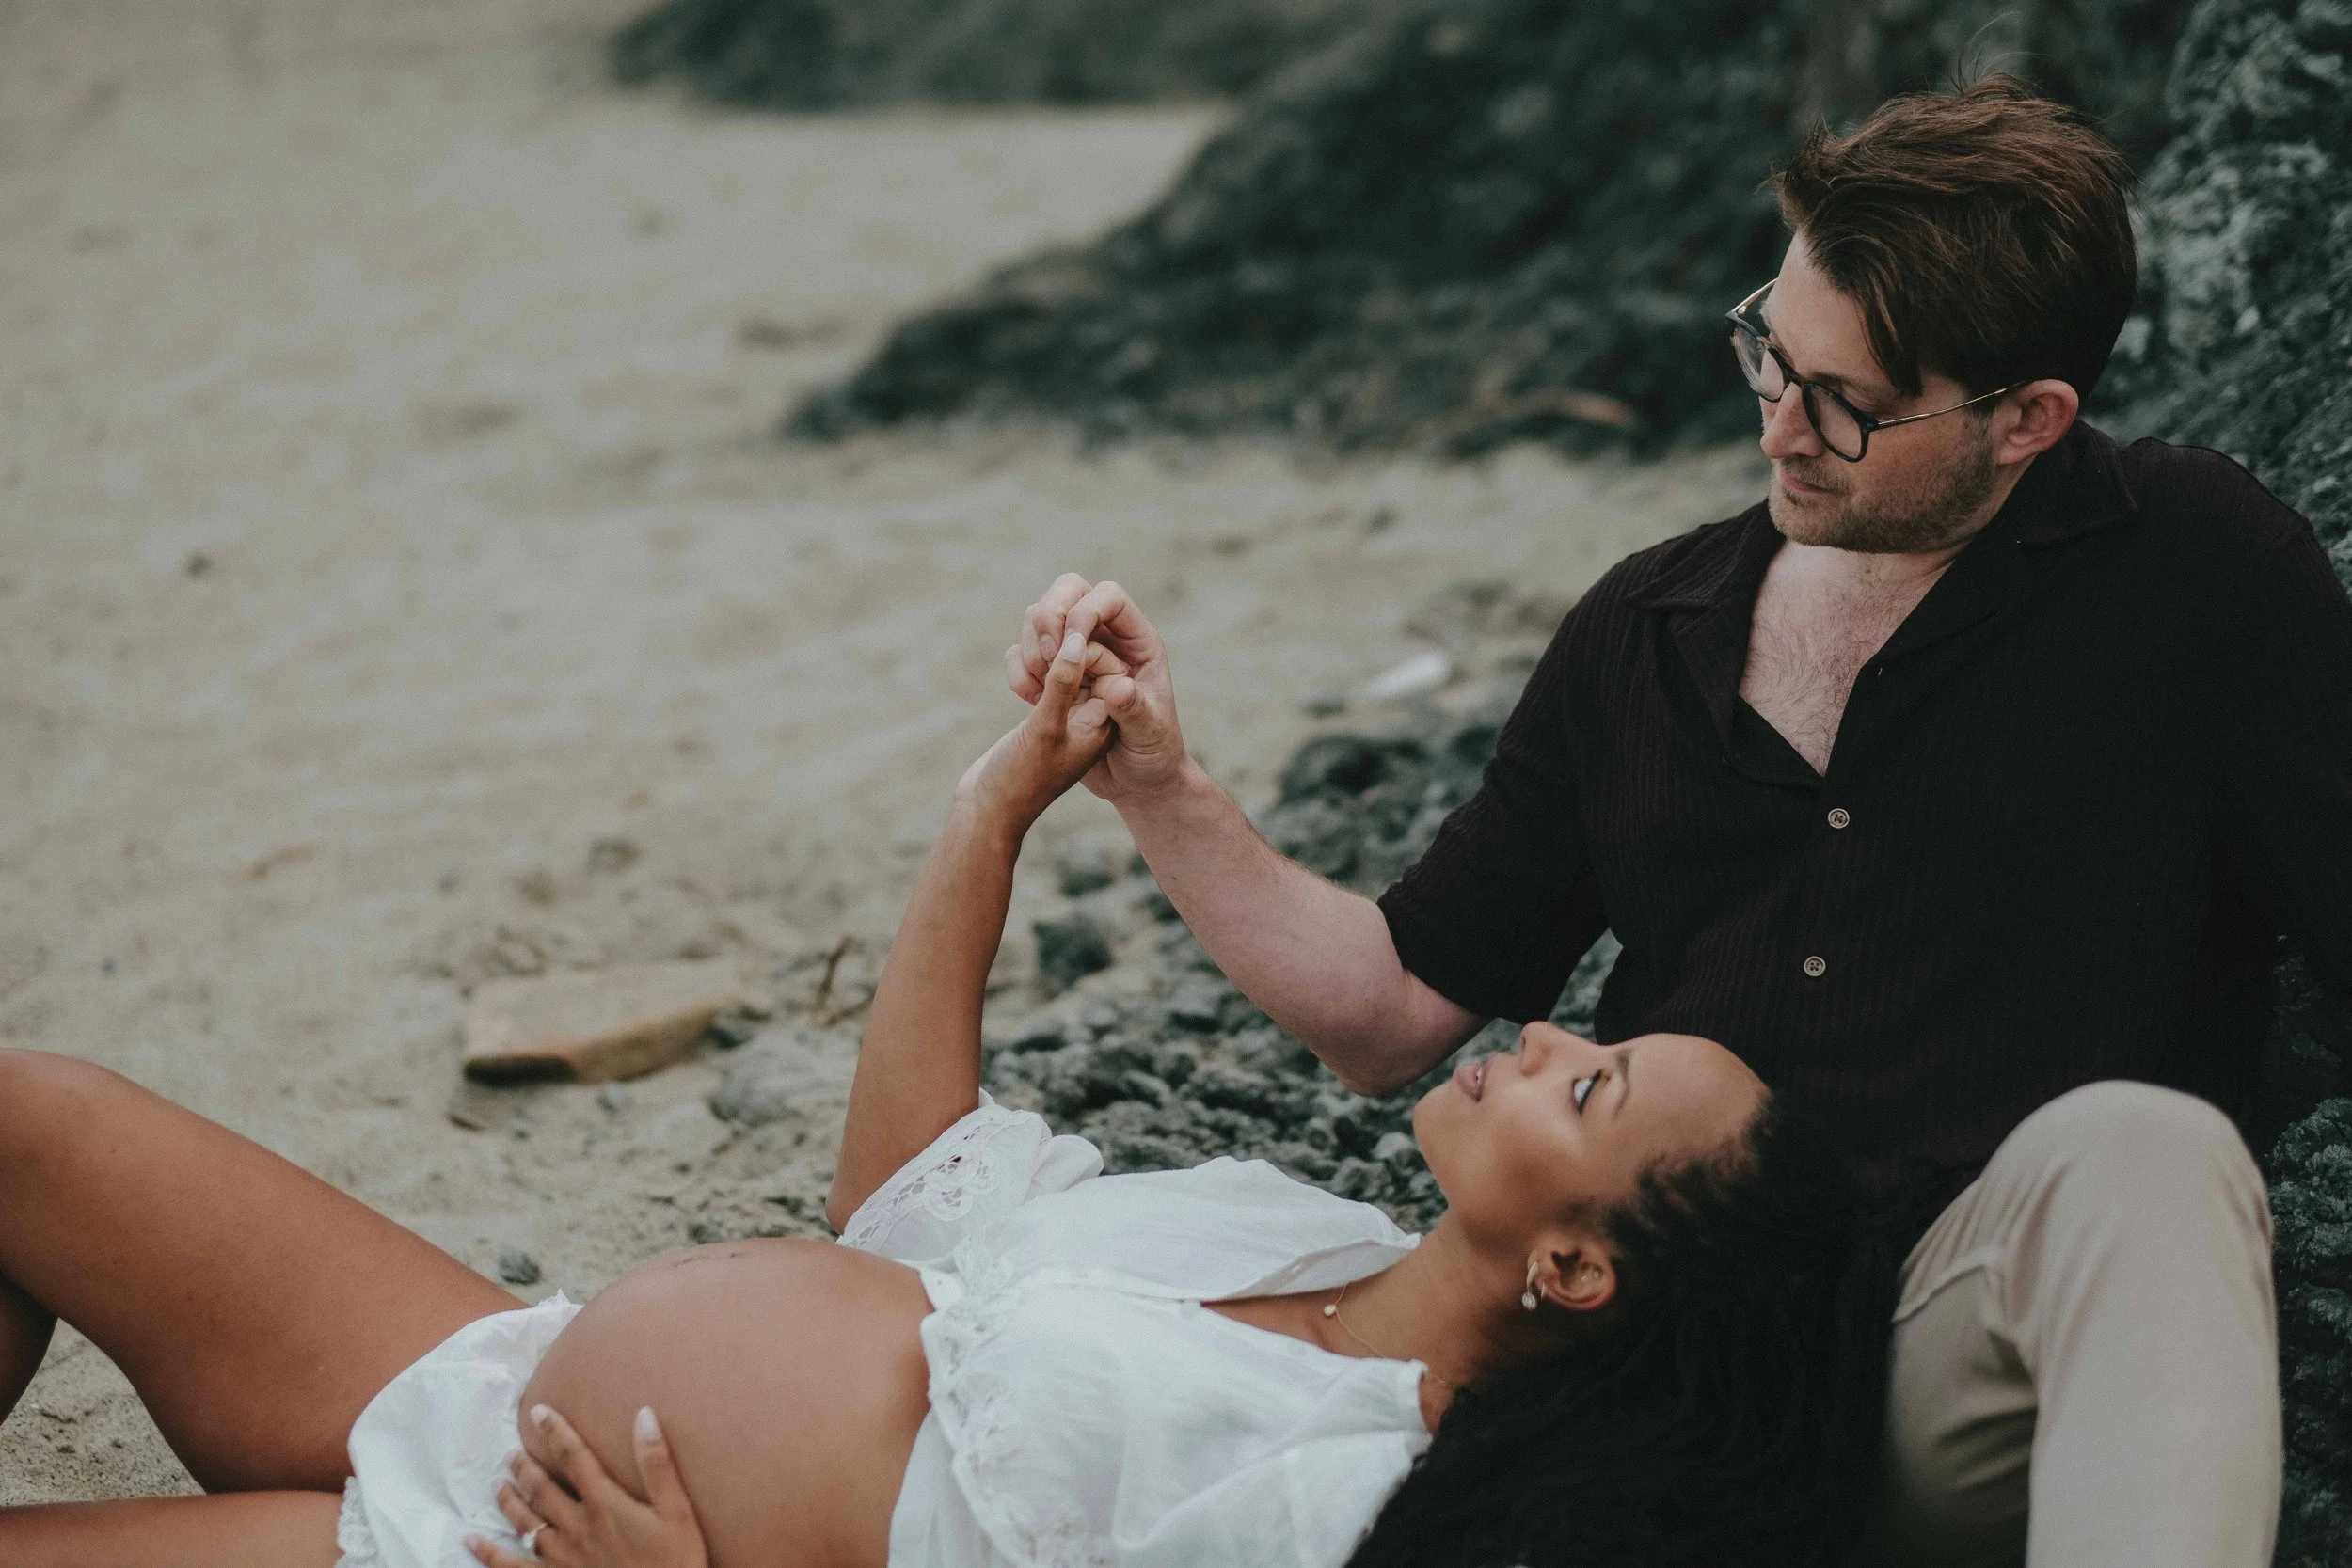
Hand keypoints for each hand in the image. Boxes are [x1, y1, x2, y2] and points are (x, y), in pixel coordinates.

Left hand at [467, 1405, 707, 1567]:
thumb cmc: (675, 1560)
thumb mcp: (677, 1510)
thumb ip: (657, 1463)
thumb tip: (644, 1415)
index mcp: (605, 1504)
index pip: (573, 1457)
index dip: (555, 1431)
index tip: (539, 1412)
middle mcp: (576, 1527)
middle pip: (542, 1489)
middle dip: (525, 1466)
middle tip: (512, 1452)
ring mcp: (561, 1557)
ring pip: (525, 1522)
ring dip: (509, 1500)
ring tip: (498, 1483)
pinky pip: (513, 1566)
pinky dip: (489, 1554)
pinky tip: (471, 1542)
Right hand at [959, 632, 1128, 827]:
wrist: (989, 811)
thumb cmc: (1023, 779)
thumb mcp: (1047, 730)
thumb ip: (1063, 685)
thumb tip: (1077, 642)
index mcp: (1106, 715)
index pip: (1103, 657)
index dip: (1079, 643)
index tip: (1054, 654)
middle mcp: (1092, 707)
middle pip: (1082, 647)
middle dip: (1056, 641)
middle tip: (1037, 656)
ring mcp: (1066, 704)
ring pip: (1056, 651)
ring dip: (1036, 651)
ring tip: (1028, 677)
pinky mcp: (1041, 705)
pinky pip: (1037, 666)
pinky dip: (1022, 667)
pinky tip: (1020, 688)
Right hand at [1005, 575, 1189, 803]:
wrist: (1133, 784)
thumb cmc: (1152, 756)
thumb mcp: (1147, 735)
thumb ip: (1132, 709)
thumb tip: (1115, 685)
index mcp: (1138, 644)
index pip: (1108, 596)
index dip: (1085, 609)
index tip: (1071, 645)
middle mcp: (1107, 639)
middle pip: (1070, 590)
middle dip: (1050, 615)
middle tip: (1048, 656)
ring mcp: (1076, 654)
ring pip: (1042, 616)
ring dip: (1032, 644)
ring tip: (1042, 689)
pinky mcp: (1052, 675)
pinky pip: (1024, 651)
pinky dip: (1019, 668)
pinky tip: (1031, 701)